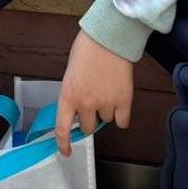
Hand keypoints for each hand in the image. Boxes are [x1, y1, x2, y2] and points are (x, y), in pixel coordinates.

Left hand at [54, 30, 133, 156]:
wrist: (110, 36)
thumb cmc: (88, 49)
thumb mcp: (71, 73)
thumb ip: (73, 93)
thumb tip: (79, 110)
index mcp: (68, 95)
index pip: (63, 128)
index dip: (64, 144)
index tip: (66, 152)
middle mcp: (85, 103)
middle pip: (88, 127)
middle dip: (90, 118)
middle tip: (94, 103)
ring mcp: (106, 103)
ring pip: (106, 121)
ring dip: (106, 112)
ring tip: (108, 91)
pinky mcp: (124, 101)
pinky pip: (122, 122)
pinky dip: (122, 115)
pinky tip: (120, 102)